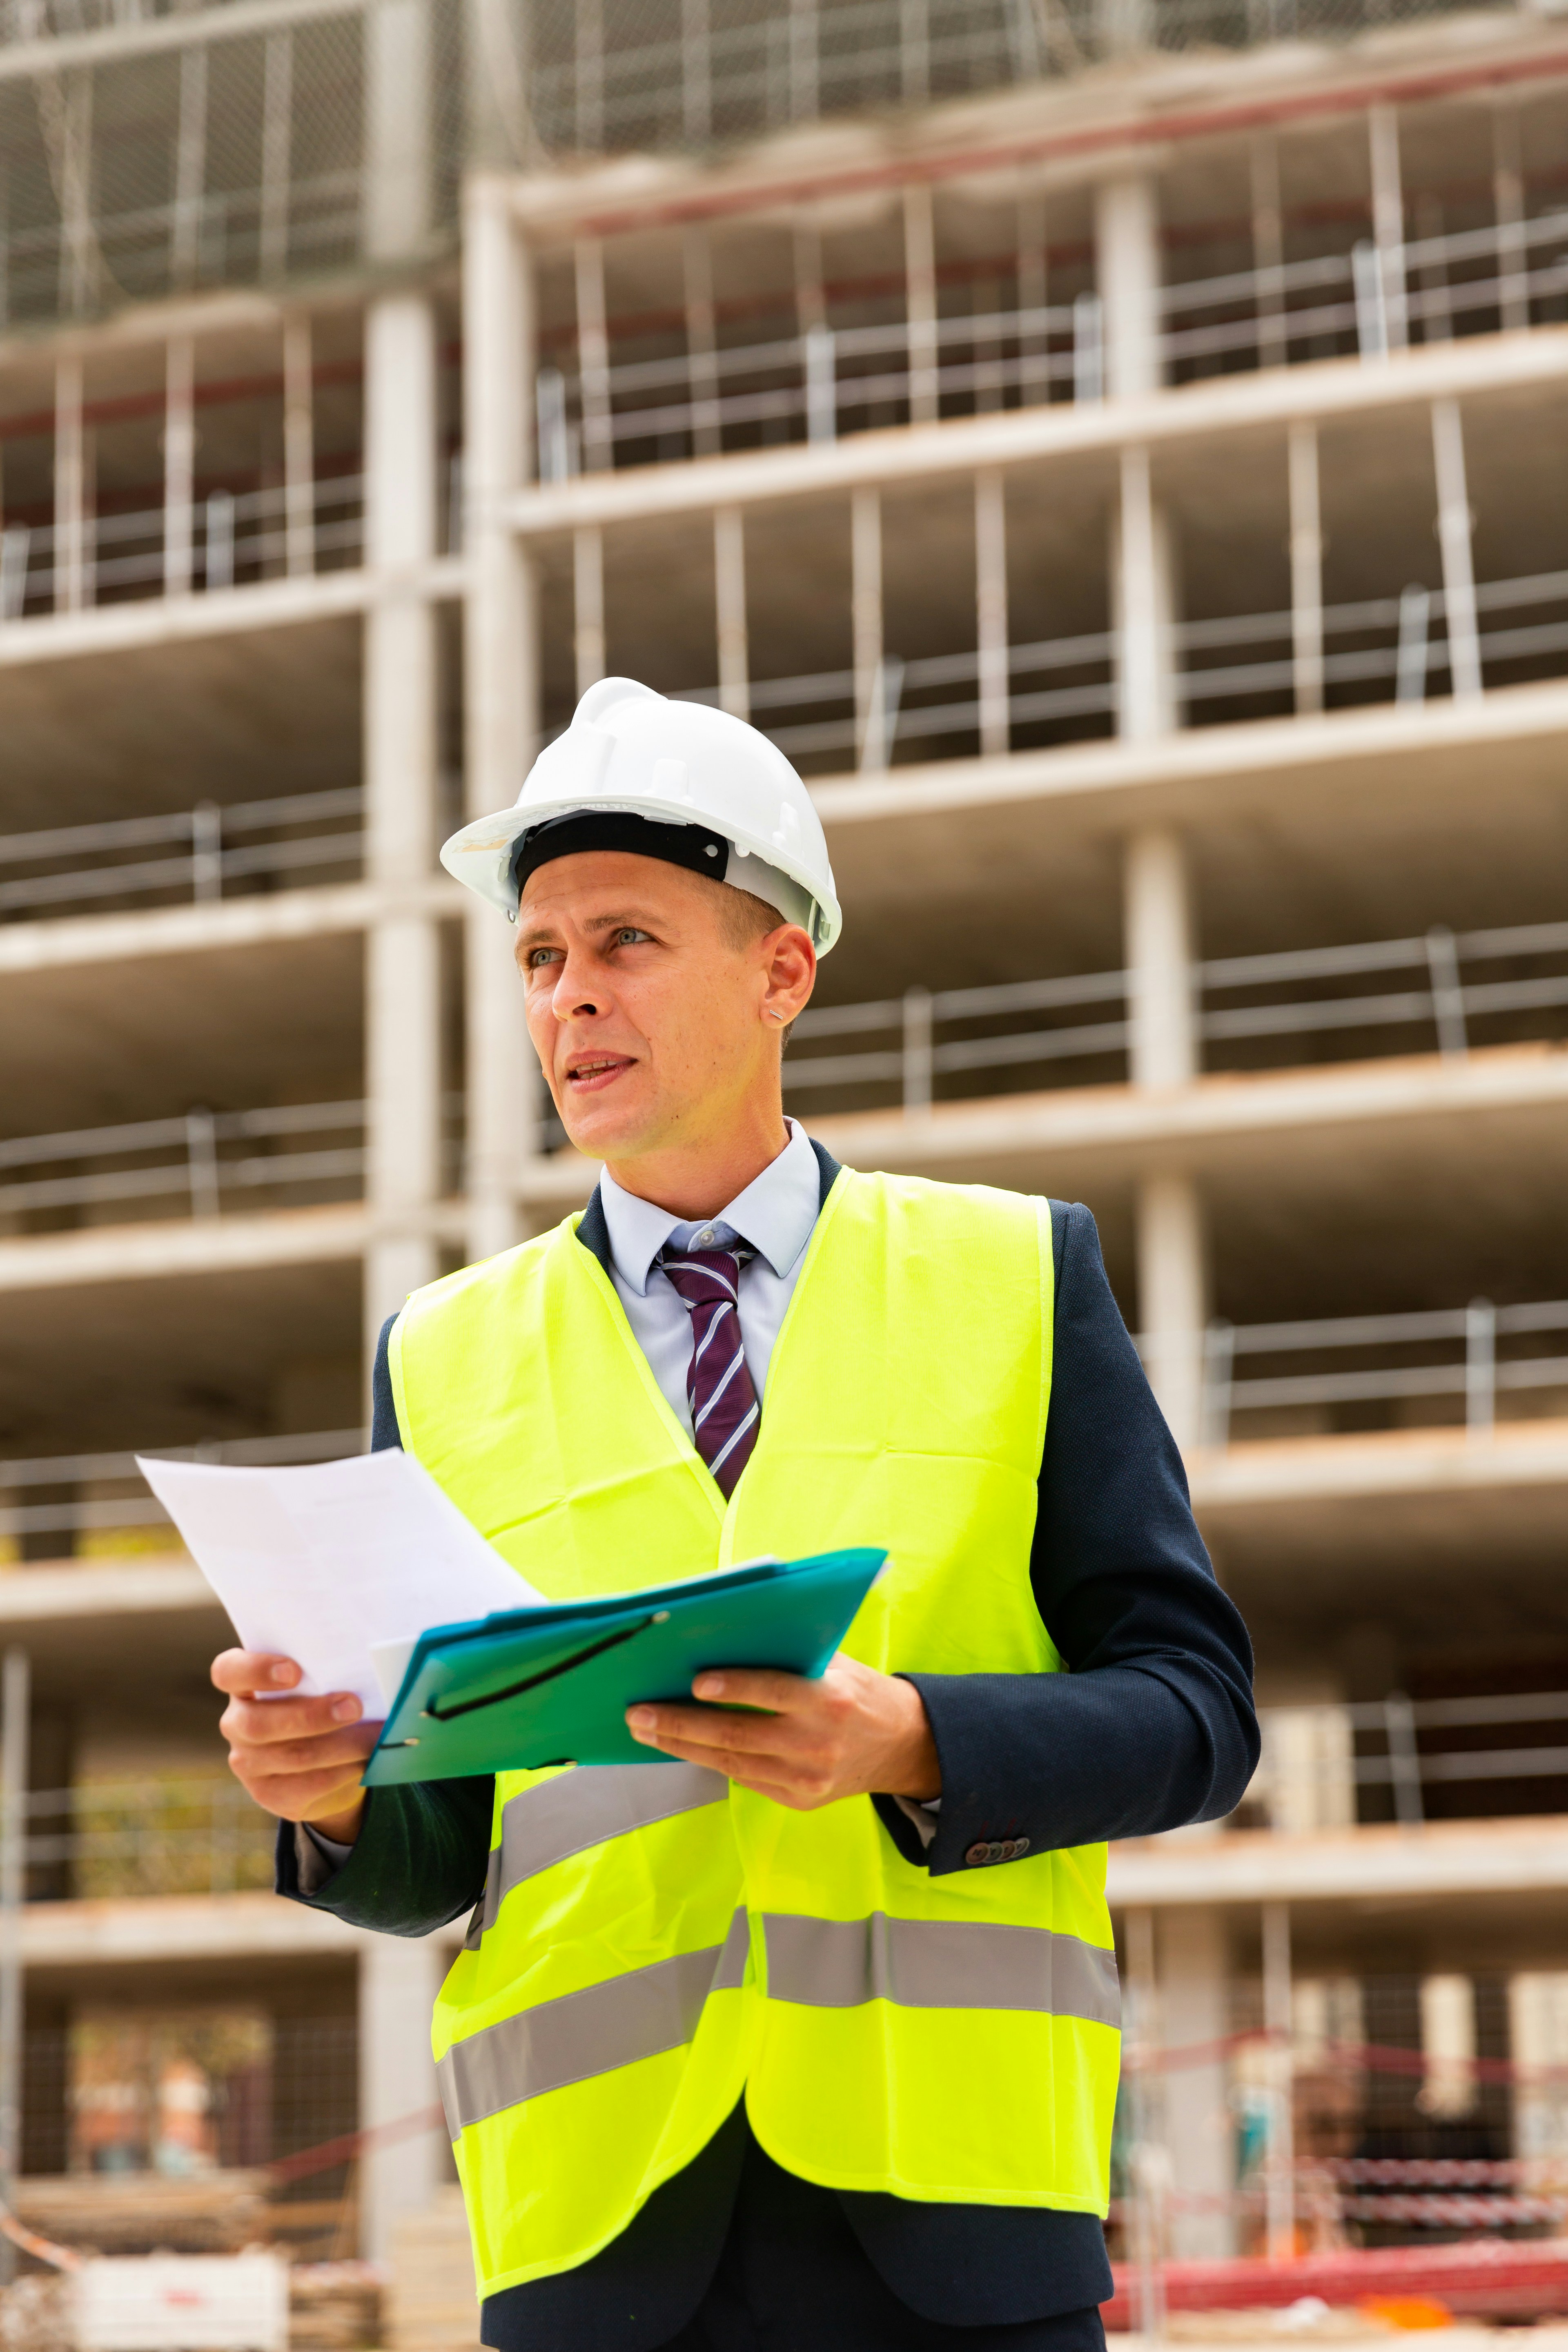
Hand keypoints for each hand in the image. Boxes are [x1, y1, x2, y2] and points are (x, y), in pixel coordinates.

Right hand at [211, 1650, 381, 1844]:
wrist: (327, 1759)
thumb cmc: (323, 1700)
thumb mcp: (319, 1680)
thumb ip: (326, 1670)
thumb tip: (367, 1666)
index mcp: (242, 1686)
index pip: (228, 1672)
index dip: (255, 1670)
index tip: (294, 1670)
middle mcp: (237, 1724)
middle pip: (258, 1723)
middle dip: (311, 1715)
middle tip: (354, 1706)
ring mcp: (248, 1764)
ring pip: (292, 1756)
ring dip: (341, 1745)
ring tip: (375, 1735)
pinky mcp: (270, 1795)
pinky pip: (308, 1785)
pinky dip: (343, 1770)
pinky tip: (365, 1760)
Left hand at [625, 1653, 939, 1811]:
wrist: (901, 1746)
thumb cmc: (858, 1691)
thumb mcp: (836, 1663)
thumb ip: (790, 1654)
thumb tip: (726, 1635)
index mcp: (830, 1700)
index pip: (774, 1692)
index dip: (734, 1687)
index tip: (694, 1683)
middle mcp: (817, 1743)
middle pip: (738, 1735)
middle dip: (681, 1725)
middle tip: (639, 1714)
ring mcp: (807, 1778)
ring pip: (732, 1763)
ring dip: (682, 1747)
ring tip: (646, 1731)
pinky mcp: (799, 1799)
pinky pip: (744, 1779)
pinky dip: (709, 1761)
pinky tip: (681, 1747)